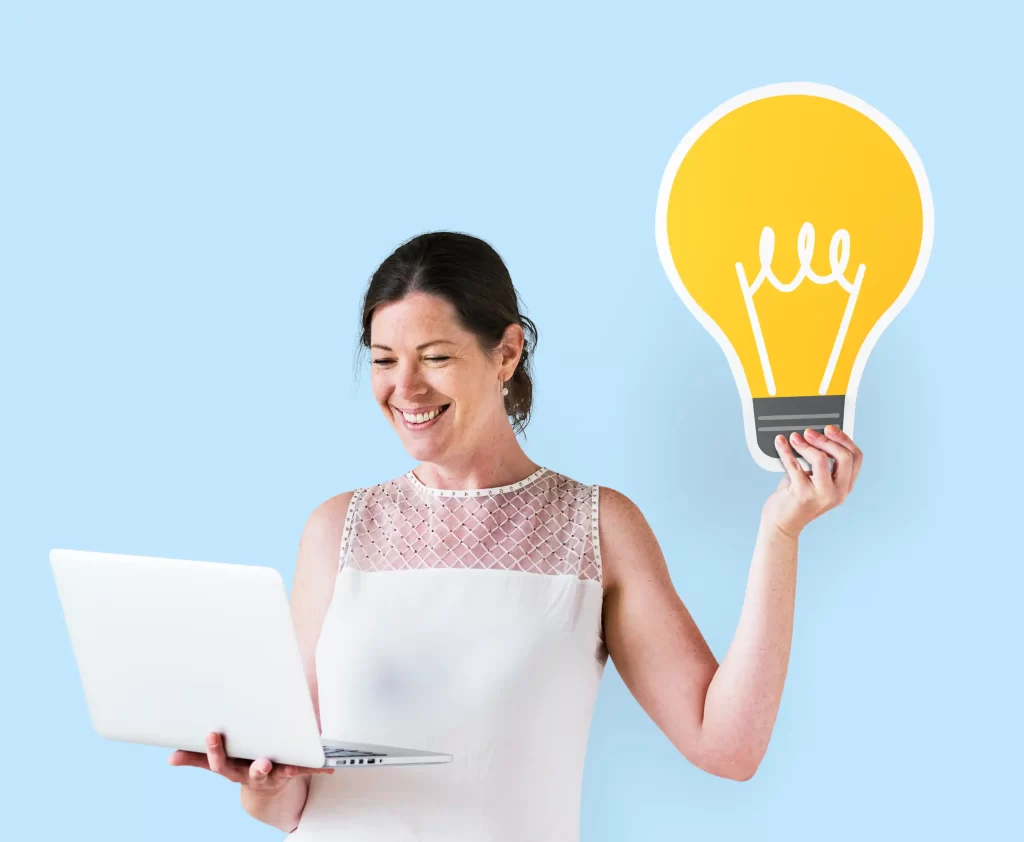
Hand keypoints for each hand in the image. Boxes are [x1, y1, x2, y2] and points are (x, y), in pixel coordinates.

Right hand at [168, 731, 334, 792]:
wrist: (267, 790)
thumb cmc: (242, 766)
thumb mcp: (222, 762)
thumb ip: (198, 759)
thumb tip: (171, 758)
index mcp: (235, 769)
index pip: (221, 763)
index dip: (215, 750)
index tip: (212, 734)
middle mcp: (254, 774)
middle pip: (254, 772)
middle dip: (258, 767)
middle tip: (262, 762)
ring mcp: (275, 775)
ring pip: (281, 773)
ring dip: (289, 770)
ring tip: (294, 768)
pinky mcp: (293, 773)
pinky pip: (307, 770)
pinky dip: (317, 767)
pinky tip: (328, 766)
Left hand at [762, 425, 862, 538]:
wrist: (782, 524)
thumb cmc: (797, 499)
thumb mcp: (816, 481)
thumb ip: (822, 463)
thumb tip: (817, 435)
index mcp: (844, 486)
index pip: (856, 457)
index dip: (844, 439)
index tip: (830, 428)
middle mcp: (837, 492)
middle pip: (843, 456)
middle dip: (826, 439)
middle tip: (809, 432)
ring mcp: (821, 495)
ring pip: (821, 459)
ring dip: (806, 445)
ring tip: (795, 438)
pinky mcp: (802, 495)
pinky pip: (794, 465)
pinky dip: (786, 451)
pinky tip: (781, 443)